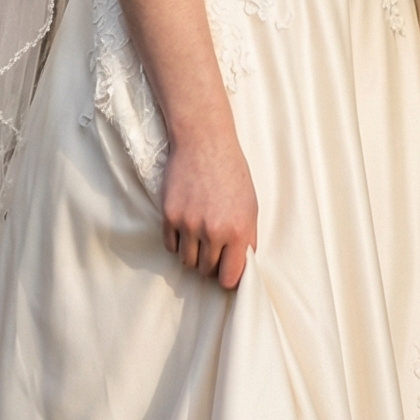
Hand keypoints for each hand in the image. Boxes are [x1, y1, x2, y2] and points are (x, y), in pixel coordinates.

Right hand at [160, 125, 257, 288]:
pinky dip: (177, 242)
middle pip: (206, 271)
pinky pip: (171, 247)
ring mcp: (189, 224)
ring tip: (199, 235)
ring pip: (187, 262)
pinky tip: (185, 226)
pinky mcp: (169, 216)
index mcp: (238, 229)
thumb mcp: (250, 205)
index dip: (228, 277)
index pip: (230, 277)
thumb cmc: (231, 172)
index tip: (226, 271)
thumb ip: (246, 238)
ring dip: (193, 254)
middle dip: (210, 263)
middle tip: (213, 247)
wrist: (204, 142)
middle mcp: (213, 231)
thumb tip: (240, 267)